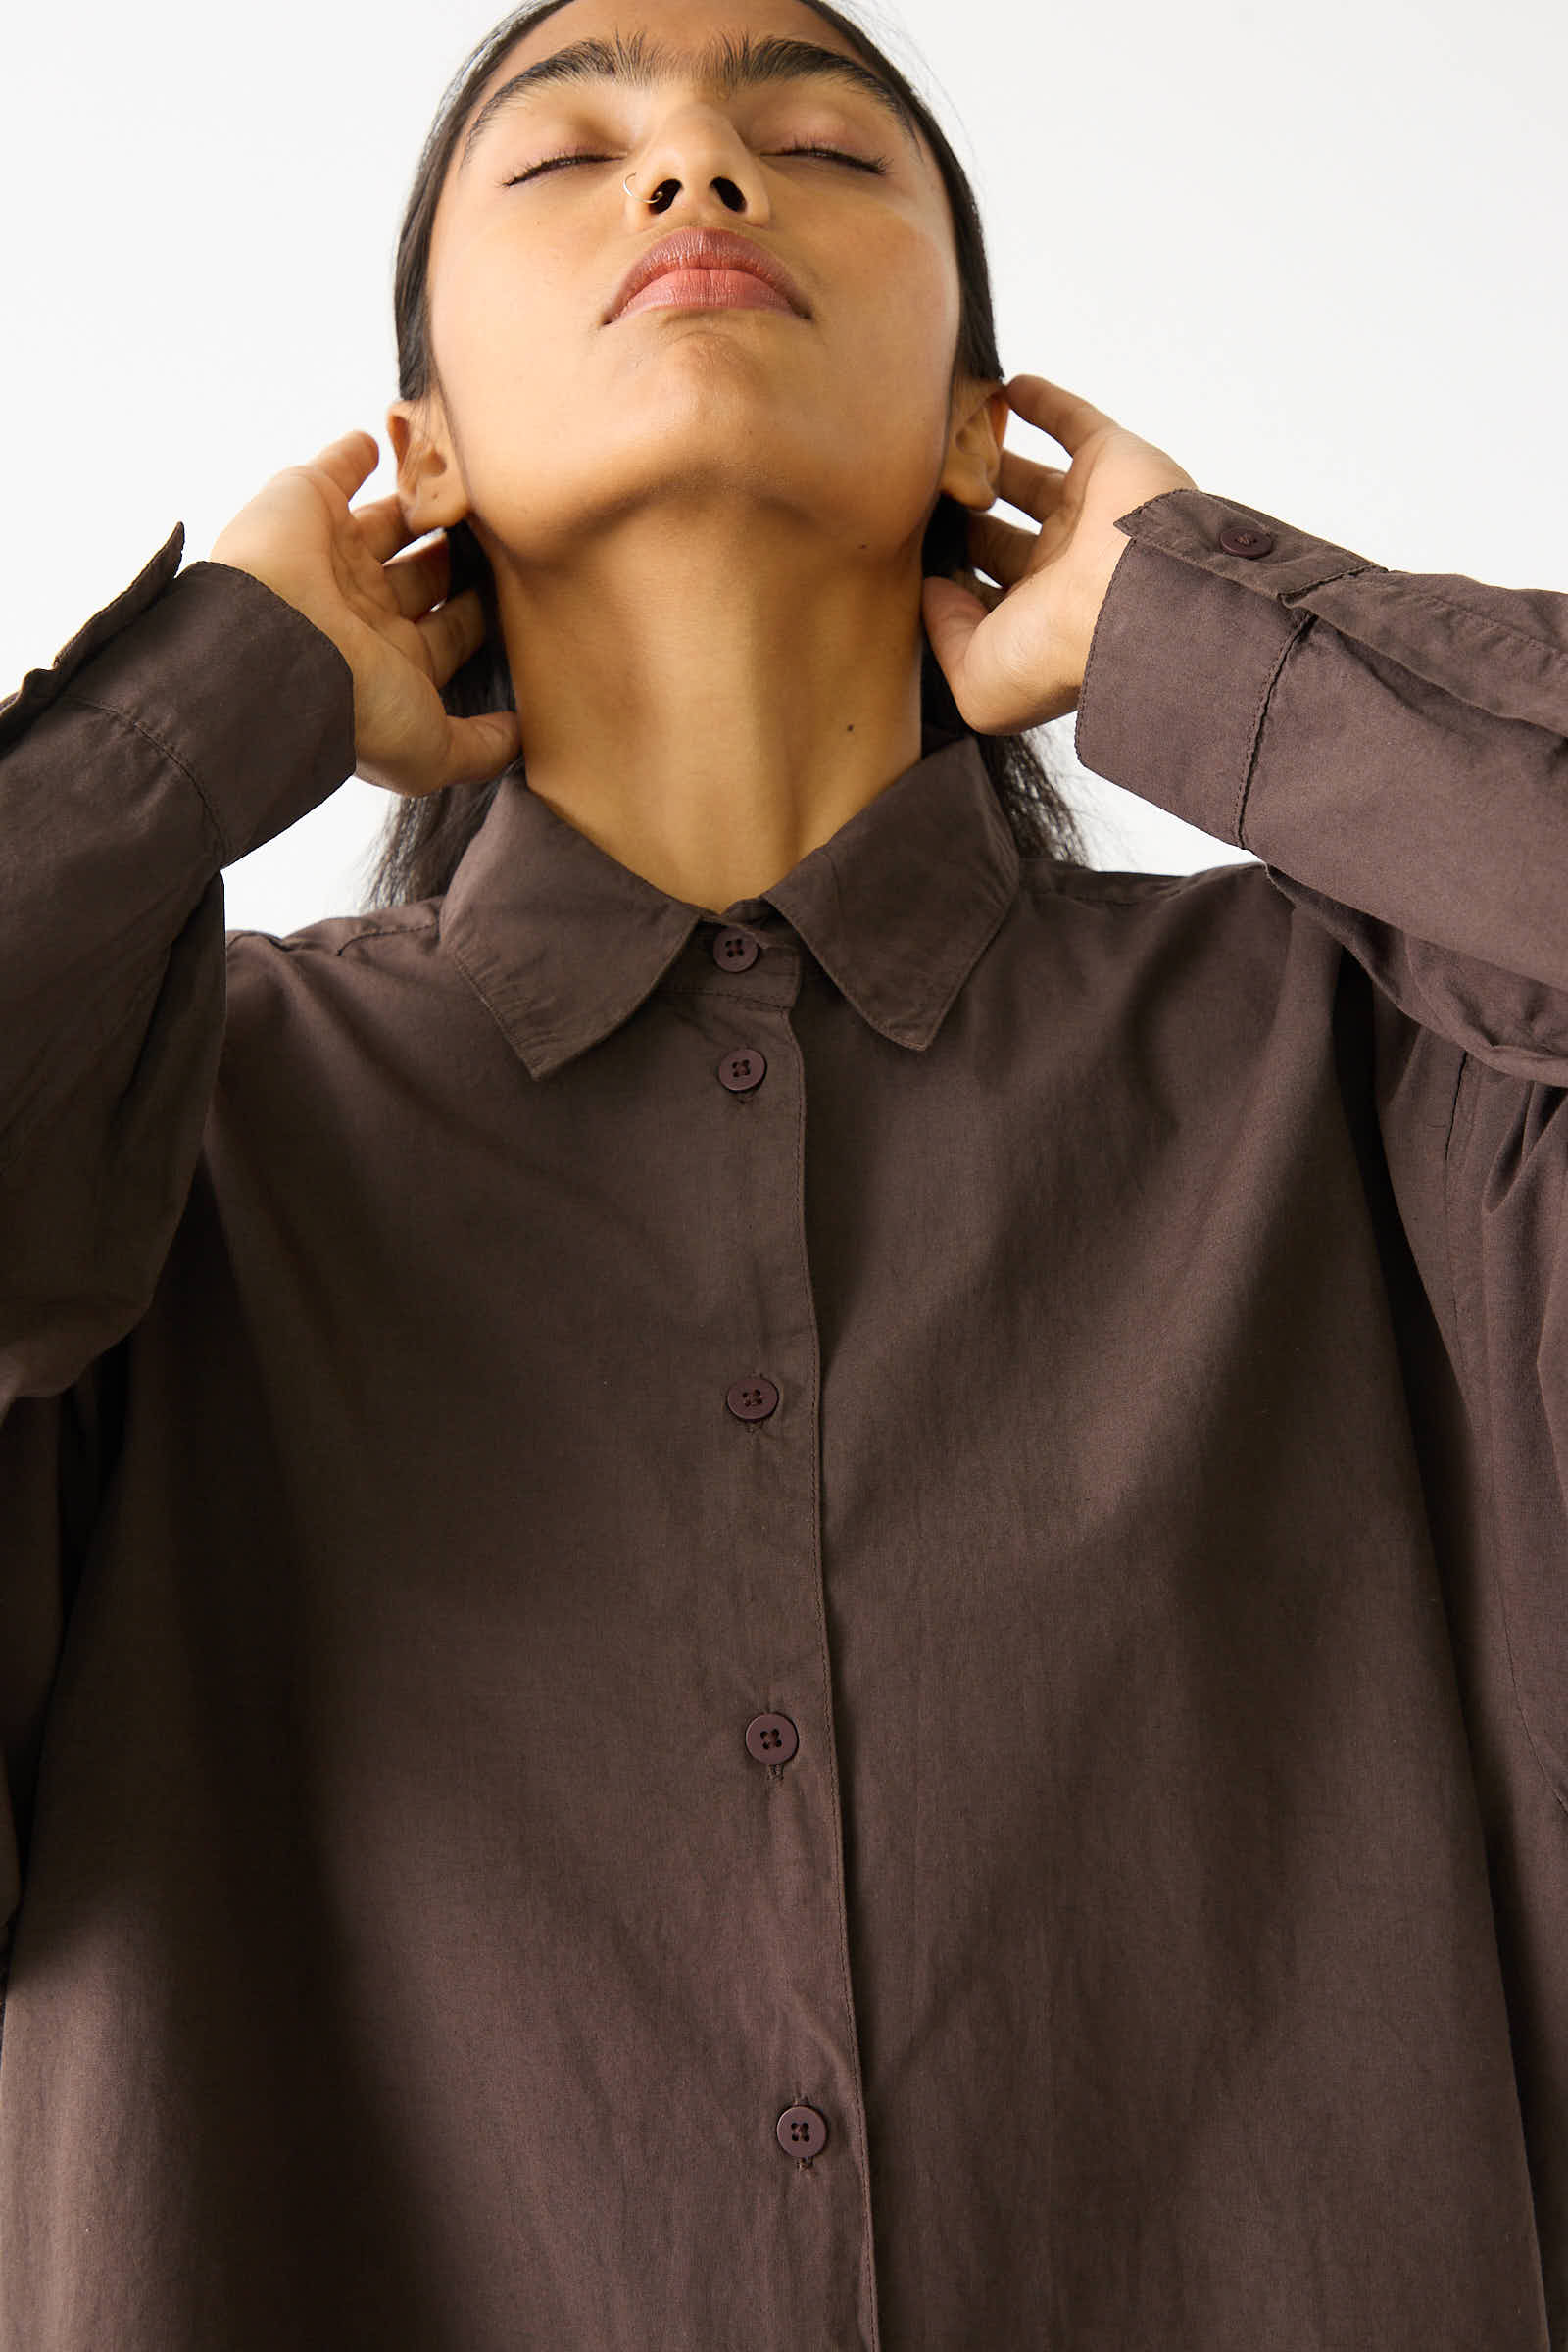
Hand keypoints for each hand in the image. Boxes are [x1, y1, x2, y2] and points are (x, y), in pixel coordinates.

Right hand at [207, 431, 522, 797]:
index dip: (479, 616)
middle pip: (423, 576)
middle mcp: (360, 609)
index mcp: (389, 661)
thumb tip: (521, 738)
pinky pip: (336, 469)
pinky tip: (388, 440)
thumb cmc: (352, 708)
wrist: (271, 649)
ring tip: (466, 484)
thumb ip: (479, 748)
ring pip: (390, 522)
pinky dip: (357, 454)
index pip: (447, 634)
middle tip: (504, 533)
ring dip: (424, 505)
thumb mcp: (431, 751)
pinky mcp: (306, 502)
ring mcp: (333, 555)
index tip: (521, 593)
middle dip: (456, 558)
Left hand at [922, 376, 1197, 732]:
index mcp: (1037, 621)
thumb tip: (932, 590)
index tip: (905, 556)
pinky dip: (1044, 403)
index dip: (947, 578)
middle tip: (915, 495)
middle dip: (962, 518)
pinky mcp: (1112, 461)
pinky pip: (1074, 422)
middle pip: (999, 536)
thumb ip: (946, 639)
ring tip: (944, 443)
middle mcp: (1063, 570)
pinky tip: (1007, 389)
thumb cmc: (1060, 649)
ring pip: (1030, 481)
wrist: (1139, 599)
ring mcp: (1089, 514)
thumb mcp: (979, 682)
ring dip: (991, 461)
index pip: (983, 596)